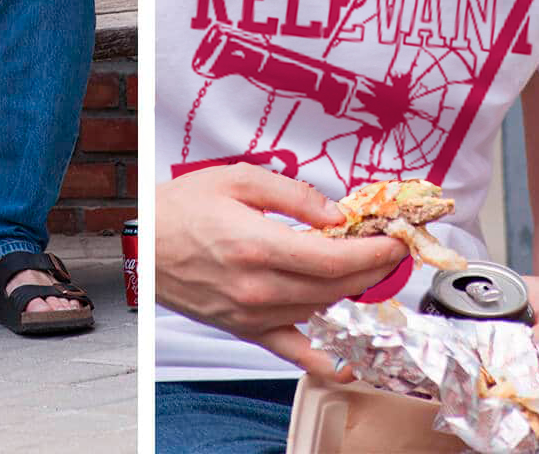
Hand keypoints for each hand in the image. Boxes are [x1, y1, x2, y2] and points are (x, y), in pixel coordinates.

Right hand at [156, 164, 408, 380]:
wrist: (144, 242)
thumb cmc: (182, 208)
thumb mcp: (237, 179)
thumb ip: (292, 194)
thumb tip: (335, 213)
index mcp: (257, 245)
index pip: (335, 259)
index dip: (374, 252)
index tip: (394, 241)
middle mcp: (258, 287)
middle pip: (337, 287)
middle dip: (373, 269)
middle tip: (390, 251)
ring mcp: (253, 314)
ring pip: (323, 312)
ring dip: (353, 295)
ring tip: (367, 272)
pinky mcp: (246, 330)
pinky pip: (296, 353)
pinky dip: (328, 360)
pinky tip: (353, 356)